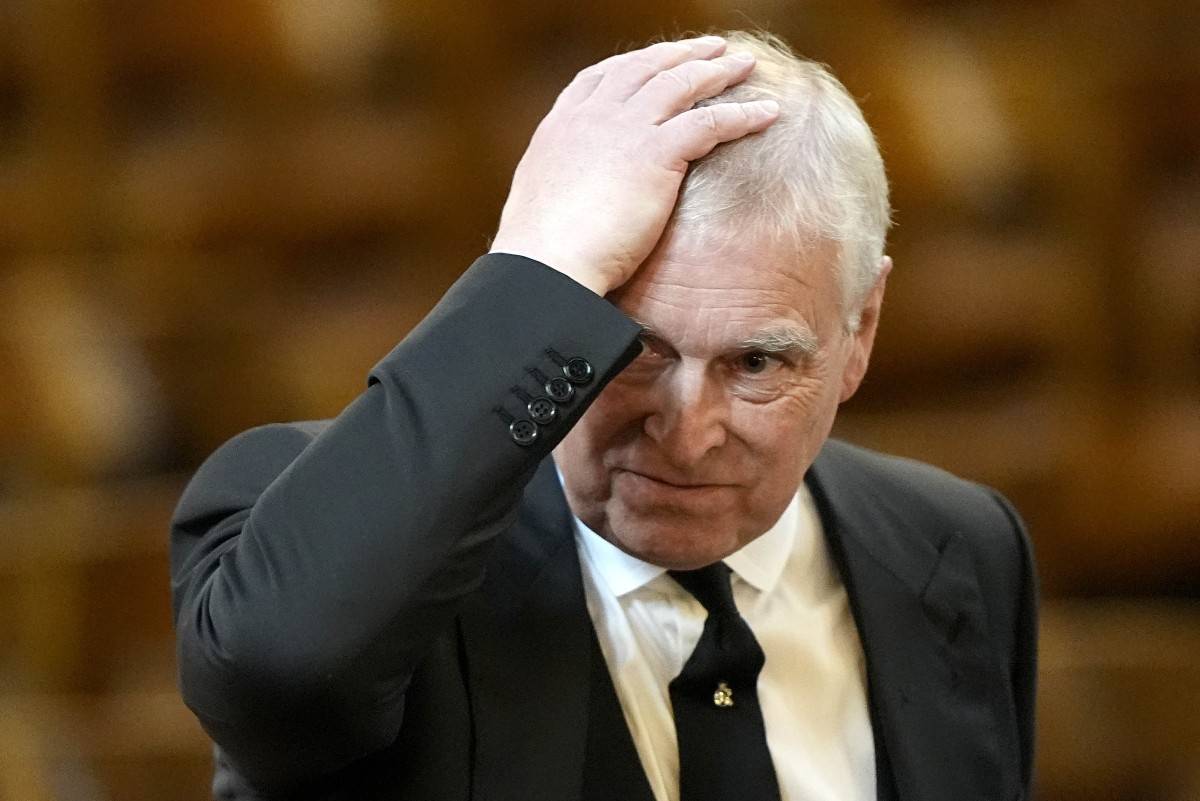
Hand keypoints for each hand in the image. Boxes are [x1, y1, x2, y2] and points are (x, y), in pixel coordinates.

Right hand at [490, 35, 779, 295]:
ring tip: (745, 64)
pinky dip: (742, 114)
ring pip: (680, 84)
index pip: (598, 79)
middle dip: (679, 55)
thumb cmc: (543, 255)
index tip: (653, 62)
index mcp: (560, 128)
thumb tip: (570, 207)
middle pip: (644, 68)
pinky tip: (767, 113)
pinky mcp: (656, 152)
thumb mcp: (542, 208)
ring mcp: (624, 129)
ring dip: (717, 71)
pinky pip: (710, 122)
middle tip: (709, 49)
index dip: (631, 66)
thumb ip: (562, 191)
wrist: (547, 263)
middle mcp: (592, 116)